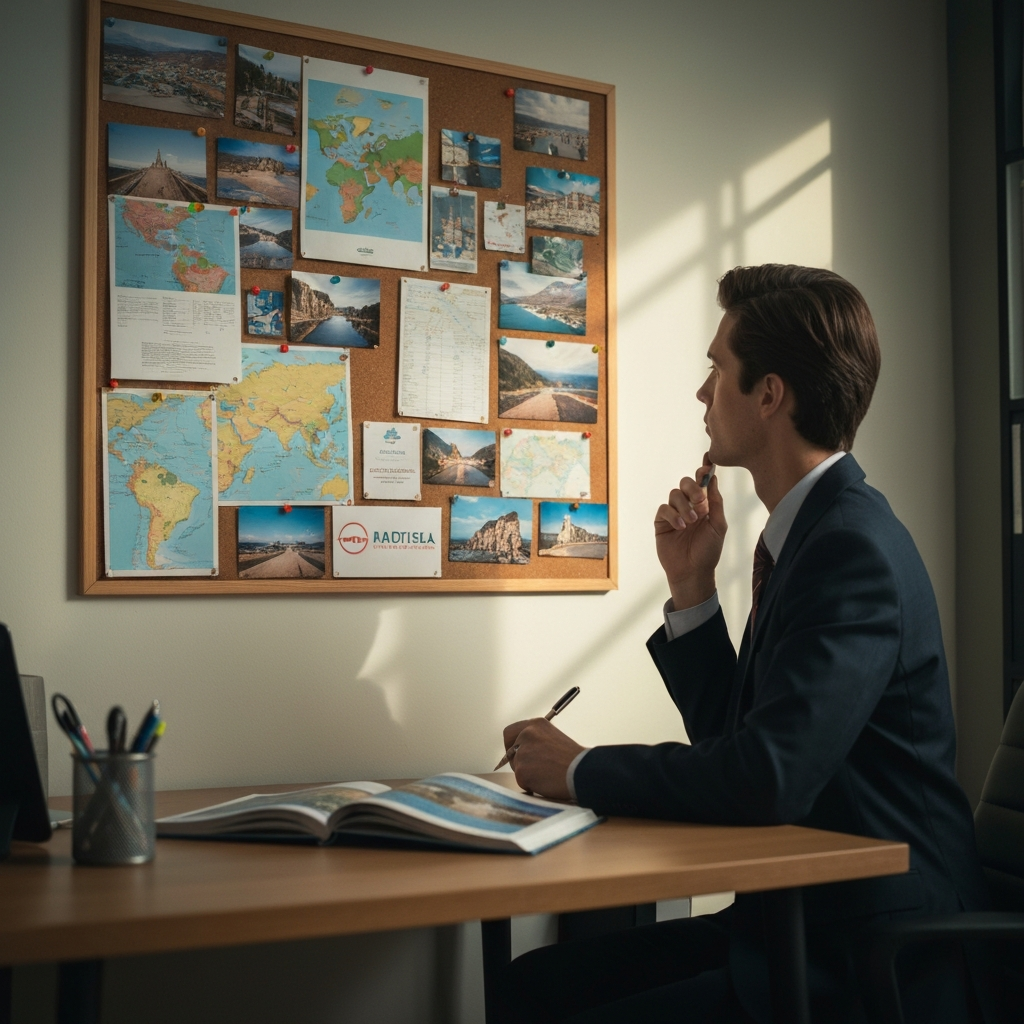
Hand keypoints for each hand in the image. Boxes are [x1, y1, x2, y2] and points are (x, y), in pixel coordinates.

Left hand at [500, 718, 584, 799]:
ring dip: (528, 774)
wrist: (582, 771)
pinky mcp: (521, 770)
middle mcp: (526, 734)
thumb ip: (536, 740)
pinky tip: (546, 782)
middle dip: (517, 761)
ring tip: (547, 775)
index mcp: (535, 724)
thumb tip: (523, 751)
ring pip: (516, 768)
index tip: (517, 753)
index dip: (512, 745)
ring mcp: (522, 752)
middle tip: (533, 769)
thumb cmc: (573, 759)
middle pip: (509, 752)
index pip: (510, 732)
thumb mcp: (553, 738)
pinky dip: (531, 785)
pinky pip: (521, 781)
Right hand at [654, 458, 726, 609]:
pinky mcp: (662, 522)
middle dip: (692, 488)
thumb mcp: (718, 525)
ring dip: (684, 506)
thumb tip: (713, 478)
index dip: (704, 471)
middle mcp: (689, 506)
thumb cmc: (709, 551)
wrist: (693, 572)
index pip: (702, 482)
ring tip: (691, 522)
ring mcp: (674, 513)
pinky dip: (673, 515)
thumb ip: (716, 502)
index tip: (707, 463)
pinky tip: (680, 526)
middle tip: (699, 501)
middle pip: (685, 483)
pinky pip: (663, 509)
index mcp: (705, 505)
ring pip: (674, 495)